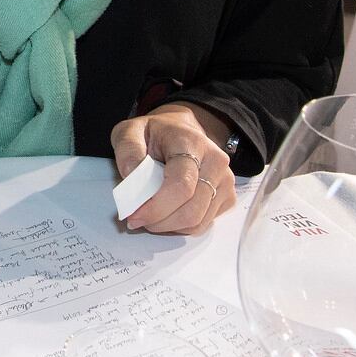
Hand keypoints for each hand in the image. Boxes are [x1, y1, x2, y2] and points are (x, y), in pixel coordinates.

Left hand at [112, 104, 236, 235]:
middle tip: (137, 219)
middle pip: (192, 209)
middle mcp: (215, 162)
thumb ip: (128, 151)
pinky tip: (166, 214)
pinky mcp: (227, 196)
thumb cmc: (156, 133)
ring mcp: (225, 181)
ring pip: (198, 221)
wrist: (180, 130)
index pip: (181, 185)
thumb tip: (131, 178)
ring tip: (149, 216)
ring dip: (169, 227)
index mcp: (191, 143)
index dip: (157, 208)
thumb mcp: (130, 131)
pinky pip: (204, 223)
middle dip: (160, 222)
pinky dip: (181, 226)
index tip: (135, 215)